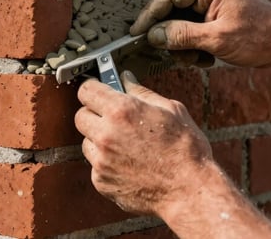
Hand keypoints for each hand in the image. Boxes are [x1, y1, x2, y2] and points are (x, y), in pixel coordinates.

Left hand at [74, 72, 211, 215]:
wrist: (190, 192)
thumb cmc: (186, 149)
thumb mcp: (171, 110)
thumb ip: (142, 92)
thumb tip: (126, 79)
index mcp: (122, 111)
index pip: (86, 90)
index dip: (93, 89)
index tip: (98, 91)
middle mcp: (106, 135)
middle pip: (80, 116)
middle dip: (94, 114)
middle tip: (112, 118)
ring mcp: (101, 160)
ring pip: (86, 141)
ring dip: (99, 140)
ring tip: (126, 145)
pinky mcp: (101, 182)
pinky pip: (95, 165)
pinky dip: (107, 163)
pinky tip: (129, 165)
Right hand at [130, 0, 270, 67]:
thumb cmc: (261, 38)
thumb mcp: (217, 40)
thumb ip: (181, 35)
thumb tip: (154, 36)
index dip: (149, 16)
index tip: (136, 33)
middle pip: (173, 8)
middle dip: (170, 34)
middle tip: (169, 53)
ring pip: (182, 21)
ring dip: (183, 43)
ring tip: (197, 59)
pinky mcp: (218, 12)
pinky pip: (194, 26)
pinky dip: (194, 44)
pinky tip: (206, 58)